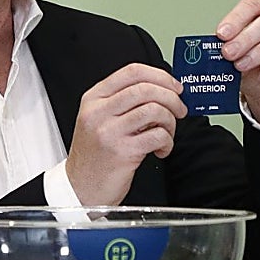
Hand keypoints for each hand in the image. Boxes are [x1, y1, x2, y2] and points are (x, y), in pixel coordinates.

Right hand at [65, 63, 186, 205]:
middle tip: (179, 109)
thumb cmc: (93, 156)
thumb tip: (161, 92)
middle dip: (171, 98)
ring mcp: (109, 131)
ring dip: (170, 121)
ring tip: (167, 132)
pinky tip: (161, 149)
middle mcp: (99, 112)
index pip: (132, 72)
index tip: (173, 86)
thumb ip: (122, 103)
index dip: (160, 76)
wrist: (80, 188)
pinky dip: (167, 142)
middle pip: (145, 88)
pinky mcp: (122, 151)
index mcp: (93, 99)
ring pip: (154, 110)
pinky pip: (157, 136)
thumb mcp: (97, 120)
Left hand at [217, 0, 259, 129]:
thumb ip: (230, 47)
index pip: (254, 5)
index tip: (222, 34)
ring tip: (242, 65)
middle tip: (229, 52)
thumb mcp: (238, 57)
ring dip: (259, 52)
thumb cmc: (257, 70)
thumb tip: (214, 44)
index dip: (236, 18)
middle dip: (246, 37)